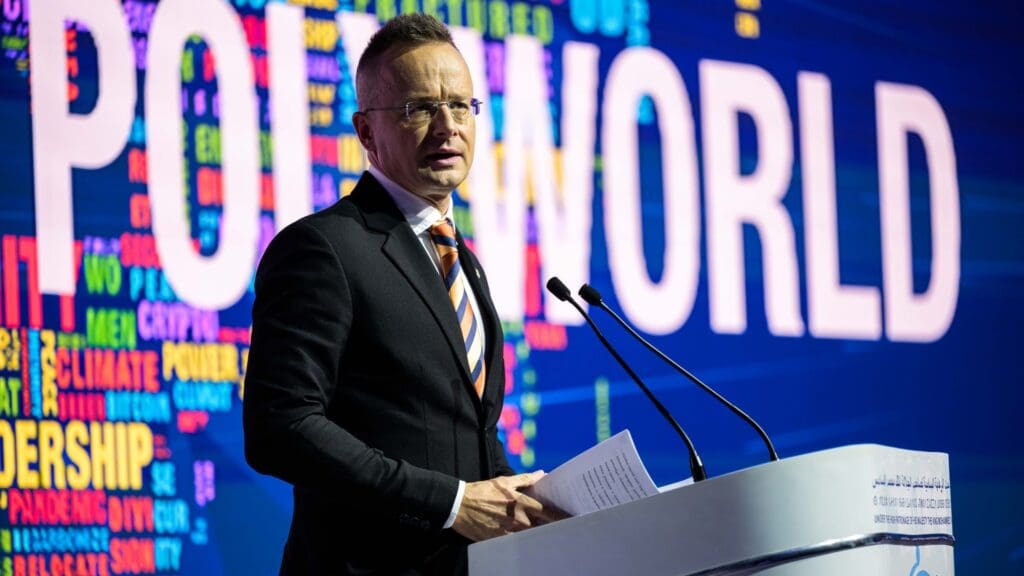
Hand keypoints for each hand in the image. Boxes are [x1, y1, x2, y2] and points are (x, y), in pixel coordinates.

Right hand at [451, 471, 566, 541]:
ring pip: (530, 536)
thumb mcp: (503, 481)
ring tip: (549, 536)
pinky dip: (523, 541)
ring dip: (538, 534)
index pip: (546, 510)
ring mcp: (508, 530)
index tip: (573, 518)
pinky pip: (516, 543)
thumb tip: (542, 474)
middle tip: (564, 528)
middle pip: (541, 526)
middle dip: (551, 527)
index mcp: (519, 501)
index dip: (560, 516)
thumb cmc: (481, 491)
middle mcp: (516, 518)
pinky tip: (529, 542)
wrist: (458, 505)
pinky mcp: (499, 539)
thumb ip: (525, 479)